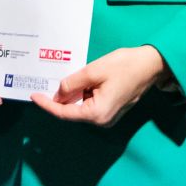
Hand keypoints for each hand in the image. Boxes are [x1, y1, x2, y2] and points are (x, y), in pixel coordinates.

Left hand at [31, 45, 168, 126]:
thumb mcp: (94, 71)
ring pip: (81, 107)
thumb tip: (58, 94)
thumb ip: (72, 84)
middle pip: (72, 112)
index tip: (34, 96)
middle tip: (43, 85)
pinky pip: (90, 104)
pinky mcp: (111, 110)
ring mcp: (108, 117)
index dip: (47, 105)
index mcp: (97, 113)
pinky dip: (81, 94)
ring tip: (63, 79)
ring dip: (71, 95)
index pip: (64, 113)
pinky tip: (78, 81)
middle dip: (58, 99)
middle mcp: (102, 120)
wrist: (151, 65)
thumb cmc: (125, 66)